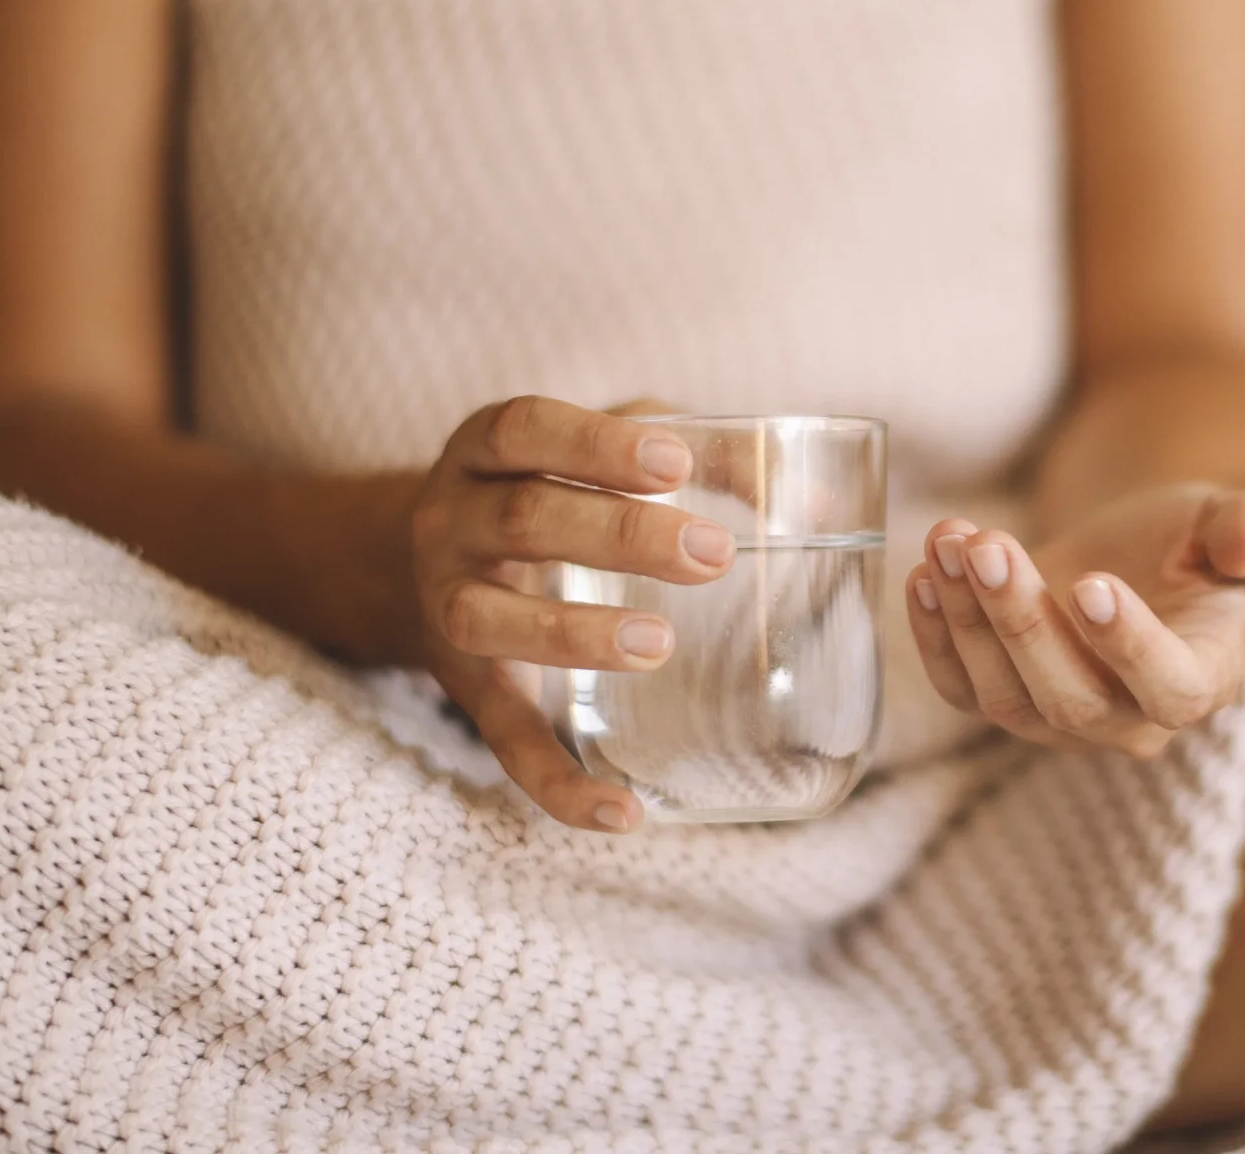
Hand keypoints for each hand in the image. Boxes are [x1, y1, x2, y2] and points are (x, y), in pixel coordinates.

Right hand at [409, 395, 734, 831]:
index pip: (526, 430)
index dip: (595, 445)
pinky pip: (503, 743)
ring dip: (572, 633)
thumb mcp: (603, 457)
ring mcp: (448, 608)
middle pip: (523, 520)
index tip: (676, 464)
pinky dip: (558, 784)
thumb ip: (702, 459)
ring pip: (492, 621)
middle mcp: (448, 523)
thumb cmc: (551, 493)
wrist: (421, 566)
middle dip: (618, 537)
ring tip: (658, 645)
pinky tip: (624, 814)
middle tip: (712, 556)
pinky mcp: (466, 692)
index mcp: (486, 451)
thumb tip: (823, 503)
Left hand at [906, 484, 1244, 756]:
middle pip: (1069, 698)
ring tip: (949, 541)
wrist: (1132, 552)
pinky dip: (933, 636)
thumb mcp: (1229, 521)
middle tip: (989, 546)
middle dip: (1021, 622)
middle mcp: (1131, 720)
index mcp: (1204, 678)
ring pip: (1004, 696)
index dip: (1130, 646)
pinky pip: (960, 689)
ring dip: (967, 618)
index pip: (1171, 689)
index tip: (1092, 584)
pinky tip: (922, 572)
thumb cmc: (1192, 542)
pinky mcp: (1005, 701)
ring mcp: (1060, 721)